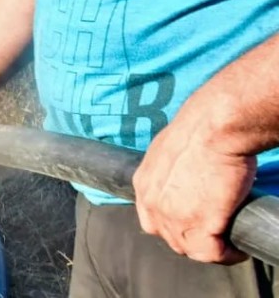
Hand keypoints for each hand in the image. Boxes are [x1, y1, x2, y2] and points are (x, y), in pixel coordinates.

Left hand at [132, 116, 254, 263]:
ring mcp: (173, 216)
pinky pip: (212, 254)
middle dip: (192, 238)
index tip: (194, 222)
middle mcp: (152, 203)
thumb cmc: (199, 130)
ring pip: (190, 249)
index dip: (174, 224)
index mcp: (143, 183)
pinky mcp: (199, 224)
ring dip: (210, 249)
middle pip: (170, 237)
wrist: (214, 127)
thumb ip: (169, 172)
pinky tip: (239, 248)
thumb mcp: (169, 151)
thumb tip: (184, 181)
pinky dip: (229, 255)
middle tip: (215, 233)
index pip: (152, 218)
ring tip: (229, 242)